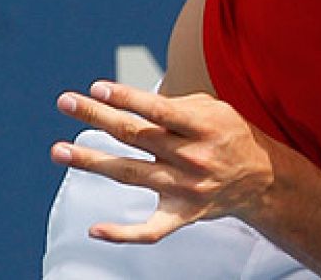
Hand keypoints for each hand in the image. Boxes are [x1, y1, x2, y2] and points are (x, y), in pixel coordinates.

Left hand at [51, 80, 276, 242]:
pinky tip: (95, 229)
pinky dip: (123, 233)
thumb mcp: (212, 108)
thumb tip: (129, 101)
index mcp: (202, 126)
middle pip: (135, 136)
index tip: (97, 88)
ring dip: (91, 161)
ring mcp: (185, 189)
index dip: (127, 99)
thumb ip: (173, 104)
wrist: (261, 178)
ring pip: (130, 174)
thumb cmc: (228, 134)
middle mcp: (192, 158)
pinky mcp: (182, 216)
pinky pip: (149, 231)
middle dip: (96, 116)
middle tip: (65, 102)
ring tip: (59, 150)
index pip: (158, 111)